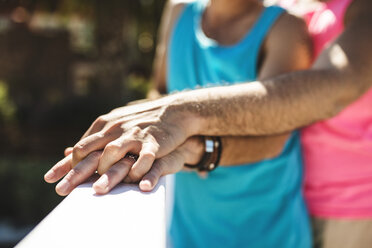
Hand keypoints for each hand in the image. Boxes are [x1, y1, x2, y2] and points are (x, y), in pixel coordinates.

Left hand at [44, 136, 203, 194]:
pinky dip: (138, 172)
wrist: (174, 110)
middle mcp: (116, 129)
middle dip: (74, 173)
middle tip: (61, 191)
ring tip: (96, 191)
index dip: (66, 165)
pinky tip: (136, 186)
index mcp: (105, 125)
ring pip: (113, 155)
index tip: (52, 179)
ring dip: (104, 174)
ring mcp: (134, 135)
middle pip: (89, 152)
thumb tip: (68, 151)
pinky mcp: (154, 143)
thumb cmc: (141, 121)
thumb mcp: (115, 124)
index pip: (80, 147)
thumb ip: (93, 139)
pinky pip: (144, 159)